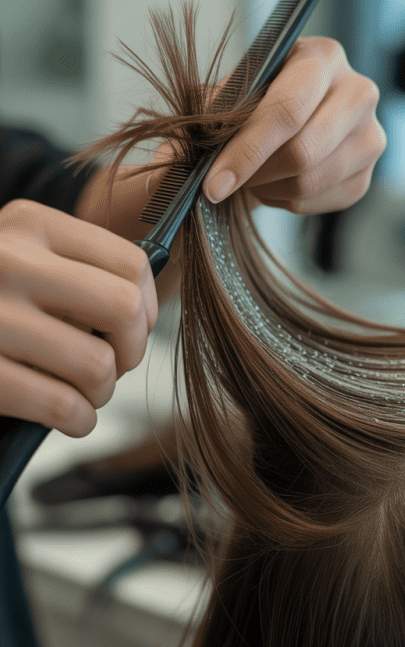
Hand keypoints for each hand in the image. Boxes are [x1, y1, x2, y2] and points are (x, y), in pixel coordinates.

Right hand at [0, 199, 156, 435]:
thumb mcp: (19, 253)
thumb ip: (74, 265)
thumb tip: (147, 303)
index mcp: (29, 225)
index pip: (130, 262)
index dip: (148, 305)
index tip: (133, 328)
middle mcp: (10, 262)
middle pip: (124, 310)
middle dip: (132, 349)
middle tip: (114, 363)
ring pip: (98, 366)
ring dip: (102, 392)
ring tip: (85, 391)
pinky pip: (64, 407)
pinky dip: (79, 421)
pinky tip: (70, 417)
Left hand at [202, 37, 385, 212]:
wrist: (291, 116)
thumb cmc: (259, 97)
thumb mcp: (232, 91)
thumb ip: (207, 116)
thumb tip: (174, 159)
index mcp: (323, 57)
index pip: (288, 110)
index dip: (247, 150)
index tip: (213, 183)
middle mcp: (359, 92)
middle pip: (303, 152)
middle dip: (255, 174)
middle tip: (226, 181)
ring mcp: (370, 137)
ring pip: (310, 182)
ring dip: (268, 189)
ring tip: (251, 176)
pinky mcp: (366, 176)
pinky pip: (317, 203)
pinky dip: (284, 200)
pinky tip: (274, 183)